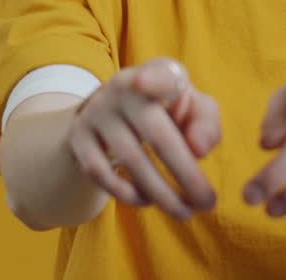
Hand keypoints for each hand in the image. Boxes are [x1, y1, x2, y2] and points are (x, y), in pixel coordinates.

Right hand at [65, 57, 221, 220]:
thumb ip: (206, 124)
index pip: (159, 74)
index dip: (152, 79)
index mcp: (159, 73)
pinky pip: (100, 171)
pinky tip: (146, 201)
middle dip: (186, 175)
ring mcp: (97, 110)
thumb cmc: (168, 109)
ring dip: (161, 193)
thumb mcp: (193, 108)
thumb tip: (198, 150)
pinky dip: (126, 193)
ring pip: (131, 159)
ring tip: (184, 212)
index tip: (145, 83)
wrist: (116, 107)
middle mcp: (123, 87)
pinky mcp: (78, 134)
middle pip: (157, 135)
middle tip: (207, 203)